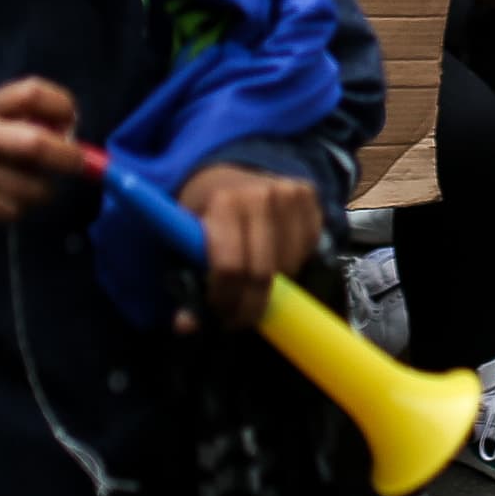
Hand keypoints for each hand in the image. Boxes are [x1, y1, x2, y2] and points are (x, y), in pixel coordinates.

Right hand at [0, 78, 85, 224]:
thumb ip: (8, 114)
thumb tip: (62, 129)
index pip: (35, 92)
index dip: (64, 105)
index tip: (71, 119)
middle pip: (43, 144)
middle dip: (71, 157)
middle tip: (77, 162)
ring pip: (36, 187)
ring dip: (44, 188)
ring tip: (31, 183)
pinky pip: (15, 210)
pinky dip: (19, 206)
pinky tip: (6, 197)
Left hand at [174, 160, 321, 333]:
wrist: (229, 169)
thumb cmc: (203, 209)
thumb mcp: (182, 241)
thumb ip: (185, 282)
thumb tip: (186, 326)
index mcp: (224, 202)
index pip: (231, 266)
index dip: (224, 298)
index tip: (219, 313)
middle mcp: (263, 194)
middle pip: (263, 272)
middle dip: (249, 305)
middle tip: (238, 317)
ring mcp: (292, 194)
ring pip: (289, 266)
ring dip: (271, 287)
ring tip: (253, 288)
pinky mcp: (311, 198)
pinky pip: (308, 249)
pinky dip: (291, 266)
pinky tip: (274, 262)